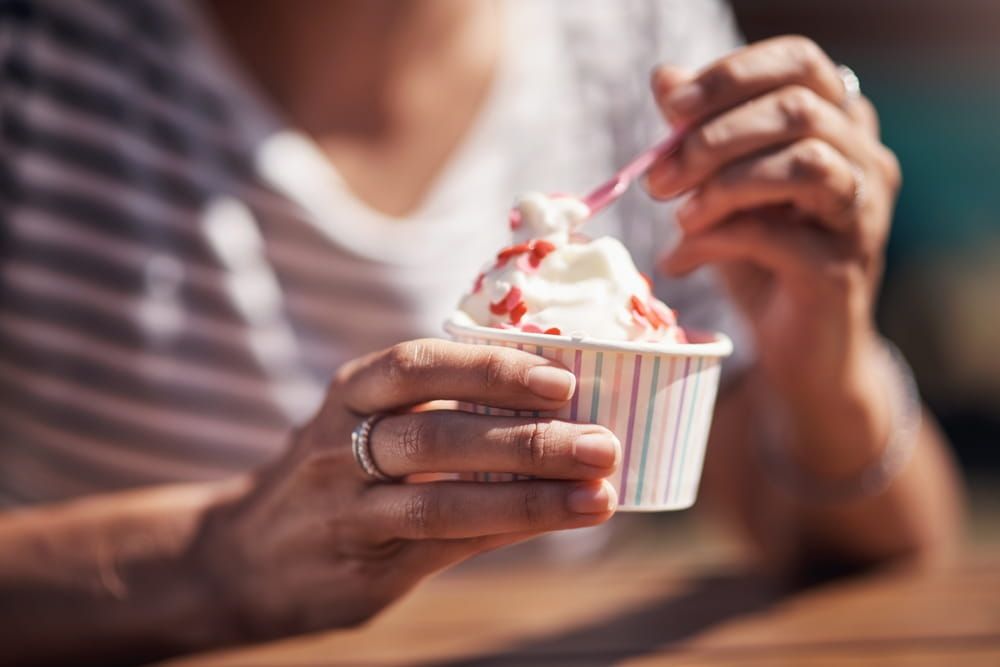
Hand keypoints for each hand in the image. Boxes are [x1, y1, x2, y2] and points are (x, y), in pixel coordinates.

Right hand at [192, 339, 618, 640]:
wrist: (244, 556)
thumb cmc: (333, 475)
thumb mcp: (365, 424)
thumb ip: (441, 412)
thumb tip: (554, 406)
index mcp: (352, 393)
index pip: (419, 364)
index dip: (491, 369)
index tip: (562, 377)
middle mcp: (340, 445)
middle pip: (436, 434)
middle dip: (527, 438)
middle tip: (601, 443)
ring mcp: (346, 510)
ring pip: (440, 500)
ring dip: (528, 497)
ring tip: (597, 496)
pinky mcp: (362, 566)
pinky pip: (442, 546)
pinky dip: (504, 531)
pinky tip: (555, 521)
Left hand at [647, 36, 900, 400]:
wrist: (798, 349)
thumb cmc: (761, 258)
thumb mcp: (722, 189)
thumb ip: (700, 134)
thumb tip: (665, 78)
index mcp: (840, 125)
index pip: (801, 63)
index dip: (733, 75)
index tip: (672, 105)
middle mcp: (866, 161)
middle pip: (798, 109)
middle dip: (713, 138)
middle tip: (659, 178)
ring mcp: (862, 215)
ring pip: (802, 163)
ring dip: (723, 184)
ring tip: (680, 216)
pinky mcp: (841, 268)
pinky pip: (774, 235)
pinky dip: (713, 241)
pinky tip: (681, 259)